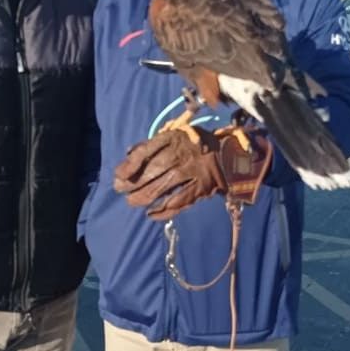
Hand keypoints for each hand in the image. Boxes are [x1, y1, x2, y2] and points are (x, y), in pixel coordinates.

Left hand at [113, 126, 271, 221]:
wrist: (230, 155)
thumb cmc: (195, 144)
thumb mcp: (175, 136)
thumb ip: (152, 145)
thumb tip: (129, 154)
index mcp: (175, 137)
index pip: (148, 150)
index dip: (131, 164)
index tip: (119, 174)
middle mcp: (184, 153)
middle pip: (154, 170)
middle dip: (134, 183)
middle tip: (121, 190)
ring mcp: (194, 171)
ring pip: (165, 187)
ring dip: (145, 197)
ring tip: (132, 202)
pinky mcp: (203, 187)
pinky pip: (180, 201)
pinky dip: (164, 210)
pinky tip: (151, 214)